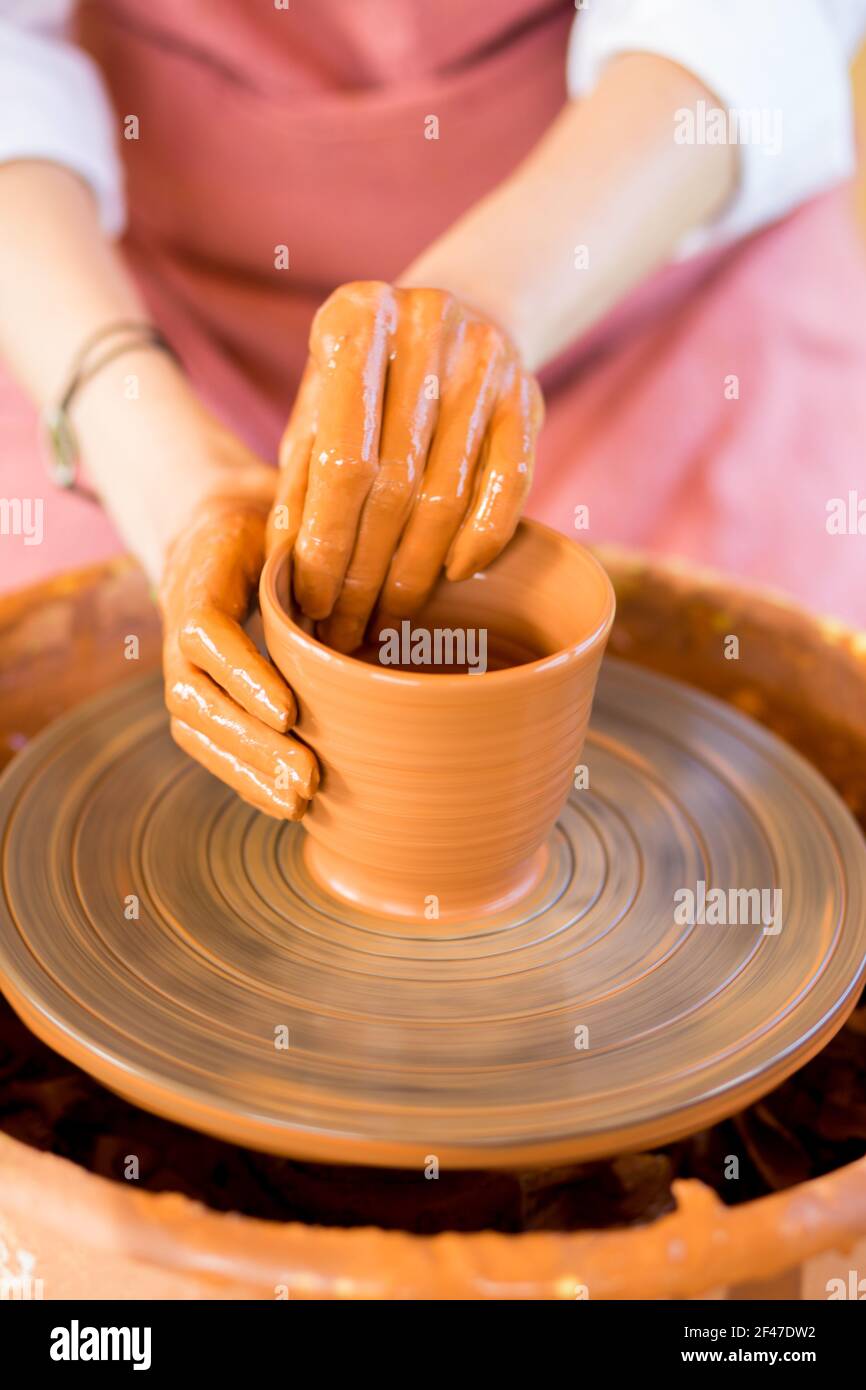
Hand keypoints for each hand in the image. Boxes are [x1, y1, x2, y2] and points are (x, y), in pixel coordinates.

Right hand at [159, 466, 317, 820]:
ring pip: (196, 727)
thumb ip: (307, 531)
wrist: (220, 525)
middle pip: (197, 695)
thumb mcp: (284, 504)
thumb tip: (364, 555)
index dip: (242, 673)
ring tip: (299, 800)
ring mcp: (179, 662)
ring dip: (247, 769)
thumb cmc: (268, 514)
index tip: (288, 710)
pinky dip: (242, 775)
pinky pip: (205, 740)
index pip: (205, 631)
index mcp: (198, 571)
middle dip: (252, 743)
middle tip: (308, 777)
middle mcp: (176, 622)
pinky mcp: (196, 690)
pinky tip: (285, 802)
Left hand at [267, 281, 542, 652]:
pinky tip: (451, 575)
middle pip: (394, 485)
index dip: (326, 542)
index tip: (311, 600)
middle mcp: (425, 328)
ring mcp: (485, 361)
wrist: (463, 309)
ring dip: (415, 571)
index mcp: (355, 320)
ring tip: (387, 616)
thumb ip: (300, 472)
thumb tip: (284, 566)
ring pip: (448, 495)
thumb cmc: (368, 376)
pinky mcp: (530, 395)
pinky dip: (480, 539)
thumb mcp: (319, 402)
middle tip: (346, 627)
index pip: (341, 460)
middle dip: (366, 571)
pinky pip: (510, 486)